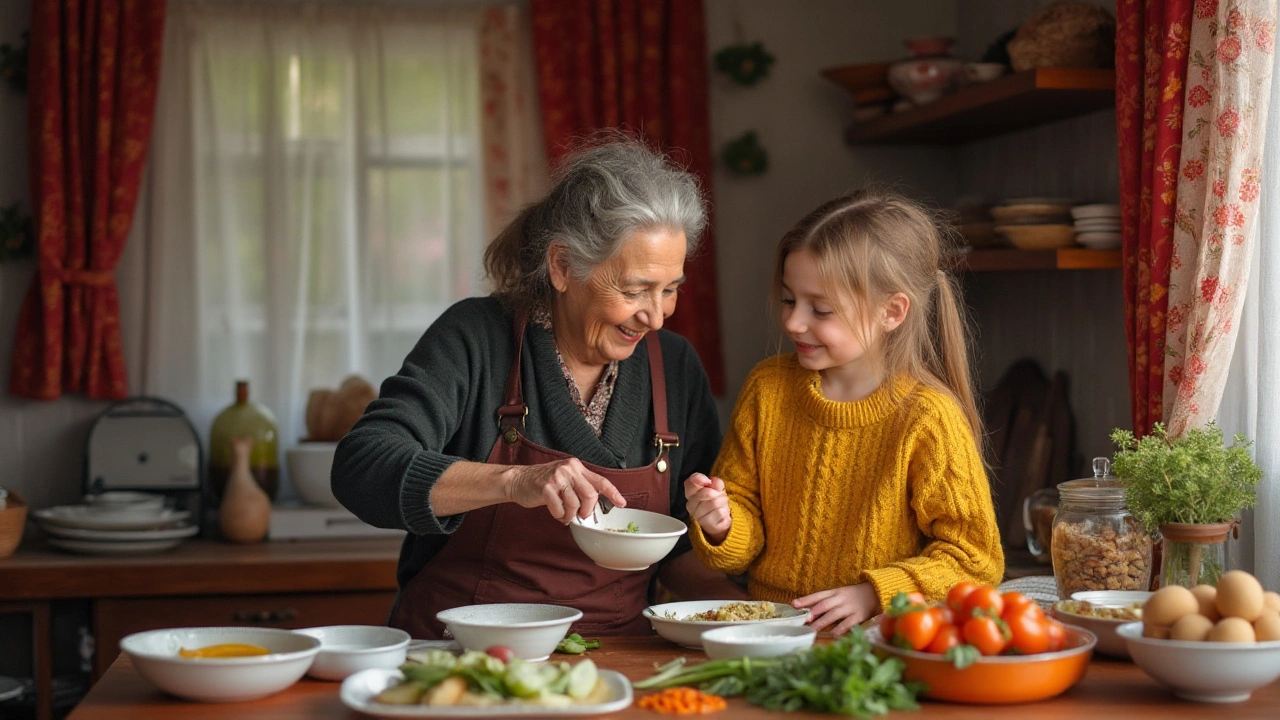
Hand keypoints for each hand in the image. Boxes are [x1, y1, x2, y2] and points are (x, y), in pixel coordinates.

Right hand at [506, 458, 625, 523]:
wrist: (518, 480)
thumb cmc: (543, 483)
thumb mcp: (564, 478)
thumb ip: (579, 487)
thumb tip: (594, 506)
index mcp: (576, 467)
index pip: (600, 480)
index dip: (613, 493)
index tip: (622, 503)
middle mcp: (569, 469)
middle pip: (590, 495)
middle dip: (587, 511)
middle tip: (580, 516)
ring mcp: (557, 477)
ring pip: (575, 504)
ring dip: (570, 515)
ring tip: (564, 515)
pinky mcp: (546, 488)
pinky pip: (560, 509)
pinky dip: (559, 516)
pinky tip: (555, 512)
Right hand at [684, 473, 730, 544]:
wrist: (720, 521)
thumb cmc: (716, 503)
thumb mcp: (717, 489)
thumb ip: (715, 482)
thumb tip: (713, 481)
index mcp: (691, 494)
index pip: (690, 483)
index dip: (700, 479)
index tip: (708, 482)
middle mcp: (691, 505)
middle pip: (706, 493)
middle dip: (717, 493)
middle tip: (718, 496)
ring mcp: (698, 516)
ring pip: (713, 503)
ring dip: (722, 502)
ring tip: (721, 505)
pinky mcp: (707, 524)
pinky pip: (719, 513)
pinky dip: (723, 511)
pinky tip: (721, 513)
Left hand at [792, 583, 881, 635]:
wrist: (876, 593)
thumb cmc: (853, 596)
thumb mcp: (839, 595)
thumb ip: (826, 602)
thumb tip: (807, 613)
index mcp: (834, 592)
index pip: (817, 595)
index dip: (805, 600)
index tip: (794, 604)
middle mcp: (840, 598)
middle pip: (824, 605)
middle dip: (813, 612)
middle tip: (803, 620)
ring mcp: (850, 607)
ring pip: (834, 614)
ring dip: (822, 622)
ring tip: (812, 630)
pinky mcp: (859, 615)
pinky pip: (848, 623)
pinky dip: (840, 629)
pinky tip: (833, 635)